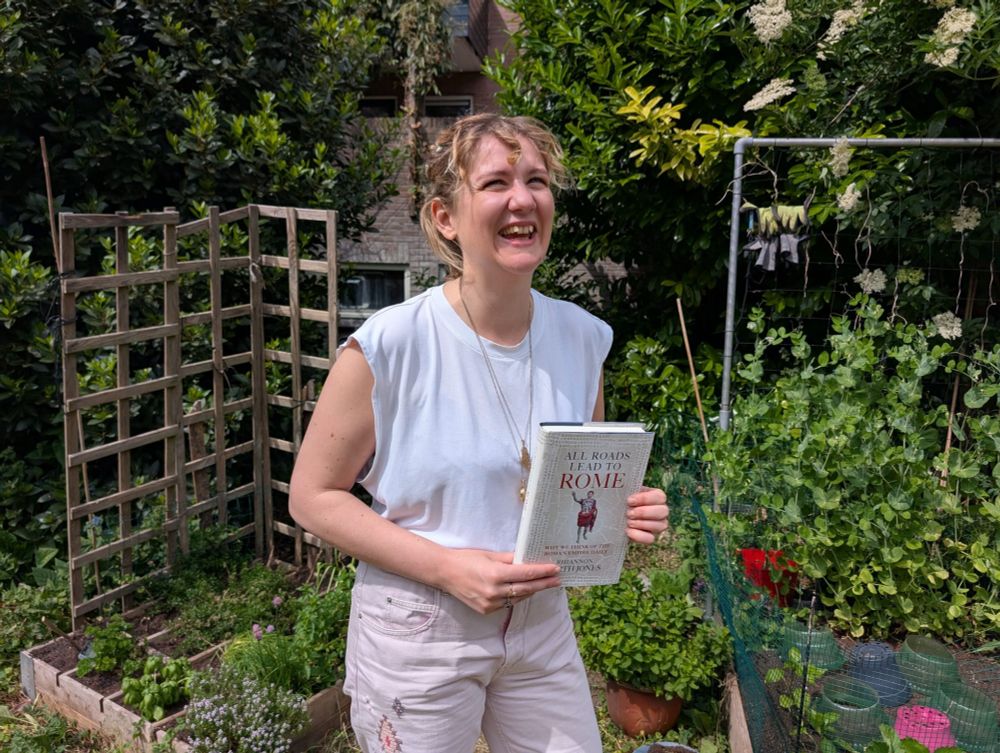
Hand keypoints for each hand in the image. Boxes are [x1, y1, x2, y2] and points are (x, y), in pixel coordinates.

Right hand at [439, 549, 560, 614]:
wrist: (444, 573)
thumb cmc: (467, 559)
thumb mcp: (490, 555)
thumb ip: (510, 559)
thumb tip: (528, 560)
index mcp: (495, 574)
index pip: (526, 574)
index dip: (542, 572)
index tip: (555, 569)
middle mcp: (494, 591)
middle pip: (526, 589)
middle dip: (544, 584)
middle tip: (557, 579)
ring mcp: (490, 603)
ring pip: (518, 598)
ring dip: (532, 591)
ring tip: (544, 584)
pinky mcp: (486, 610)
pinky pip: (507, 603)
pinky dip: (516, 596)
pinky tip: (523, 590)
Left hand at [625, 486, 668, 543]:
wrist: (613, 517)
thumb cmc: (620, 501)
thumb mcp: (623, 493)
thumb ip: (626, 489)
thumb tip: (622, 486)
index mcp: (656, 496)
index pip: (659, 496)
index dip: (645, 499)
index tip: (629, 500)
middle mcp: (661, 510)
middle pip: (663, 511)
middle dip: (644, 512)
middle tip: (629, 513)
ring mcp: (658, 525)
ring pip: (661, 525)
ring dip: (642, 524)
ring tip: (628, 522)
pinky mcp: (650, 537)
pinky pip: (651, 539)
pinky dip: (639, 536)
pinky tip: (628, 531)